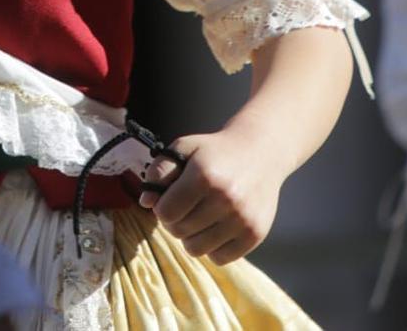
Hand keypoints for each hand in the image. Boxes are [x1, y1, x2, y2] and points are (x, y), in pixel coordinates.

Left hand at [137, 125, 281, 263]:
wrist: (260, 152)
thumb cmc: (214, 152)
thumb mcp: (184, 148)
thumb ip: (159, 171)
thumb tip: (146, 201)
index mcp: (205, 175)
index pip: (165, 212)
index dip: (162, 207)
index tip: (170, 200)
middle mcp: (226, 198)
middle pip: (179, 231)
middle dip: (175, 221)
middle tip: (185, 208)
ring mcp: (242, 218)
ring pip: (196, 249)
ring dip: (191, 237)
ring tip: (199, 218)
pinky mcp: (255, 234)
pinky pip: (219, 258)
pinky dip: (213, 247)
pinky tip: (216, 227)